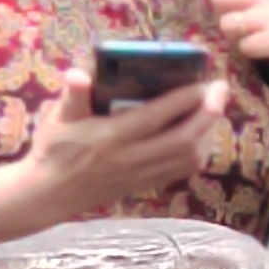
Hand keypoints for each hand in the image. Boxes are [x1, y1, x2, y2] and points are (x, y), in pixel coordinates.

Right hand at [0, 66, 227, 242]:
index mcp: (108, 138)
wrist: (48, 194)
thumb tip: (78, 74)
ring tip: (214, 108)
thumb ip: (72, 96)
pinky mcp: (145, 185)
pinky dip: (200, 150)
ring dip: (208, 132)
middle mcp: (129, 159)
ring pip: (188, 158)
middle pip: (183, 140)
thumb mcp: (56, 119)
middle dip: (208, 115)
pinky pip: (182, 170)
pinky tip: (201, 133)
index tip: (204, 82)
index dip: (184, 100)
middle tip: (220, 90)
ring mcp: (140, 175)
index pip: (155, 118)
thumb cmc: (52, 150)